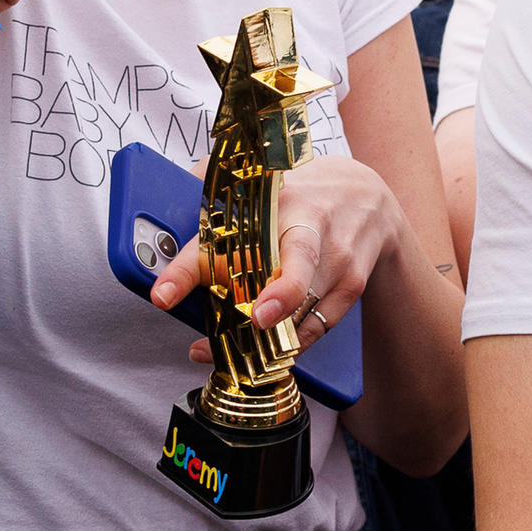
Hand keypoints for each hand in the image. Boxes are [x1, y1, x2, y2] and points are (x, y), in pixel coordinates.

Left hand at [153, 135, 409, 348]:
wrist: (368, 200)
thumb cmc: (302, 191)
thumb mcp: (262, 175)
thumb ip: (213, 180)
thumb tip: (168, 190)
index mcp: (276, 199)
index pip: (226, 233)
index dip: (190, 267)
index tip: (163, 295)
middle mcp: (311, 227)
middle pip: (296, 266)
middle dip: (279, 296)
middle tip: (253, 321)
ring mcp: (336, 260)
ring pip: (304, 310)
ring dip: (266, 341)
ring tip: (225, 355)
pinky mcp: (351, 287)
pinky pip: (317, 327)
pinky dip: (290, 345)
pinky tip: (263, 355)